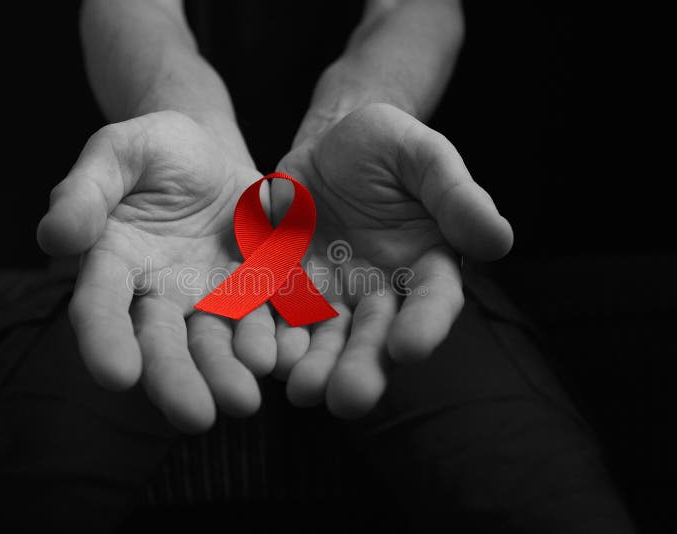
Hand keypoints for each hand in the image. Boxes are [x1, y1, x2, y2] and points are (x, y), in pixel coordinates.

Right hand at [37, 111, 275, 432]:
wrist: (212, 154)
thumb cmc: (155, 150)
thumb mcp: (118, 152)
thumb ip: (86, 190)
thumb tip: (56, 236)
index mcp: (114, 263)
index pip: (101, 307)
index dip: (105, 340)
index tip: (117, 375)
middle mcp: (159, 295)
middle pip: (162, 344)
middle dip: (175, 381)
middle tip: (195, 416)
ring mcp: (209, 299)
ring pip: (215, 345)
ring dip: (228, 374)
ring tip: (245, 399)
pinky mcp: (256, 294)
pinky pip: (267, 322)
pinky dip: (276, 342)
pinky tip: (287, 359)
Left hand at [272, 103, 512, 417]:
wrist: (326, 144)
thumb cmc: (385, 145)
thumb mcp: (422, 154)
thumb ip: (455, 194)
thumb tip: (499, 239)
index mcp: (425, 263)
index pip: (432, 299)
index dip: (424, 324)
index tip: (410, 347)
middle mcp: (380, 291)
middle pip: (375, 335)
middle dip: (363, 366)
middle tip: (348, 398)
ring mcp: (331, 293)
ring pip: (325, 338)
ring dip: (315, 365)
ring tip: (302, 389)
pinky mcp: (285, 287)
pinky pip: (276, 315)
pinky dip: (270, 337)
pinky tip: (260, 357)